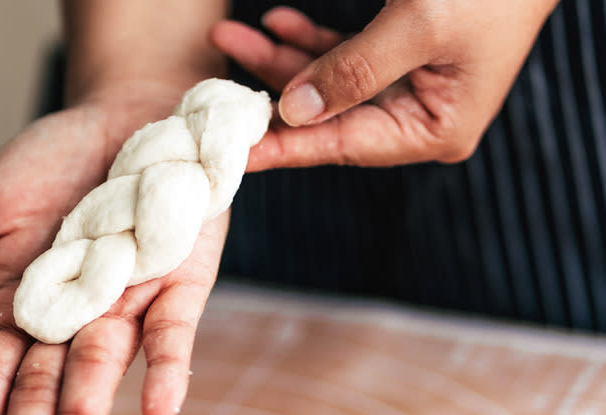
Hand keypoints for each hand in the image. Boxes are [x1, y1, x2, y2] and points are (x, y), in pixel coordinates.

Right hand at [0, 83, 228, 414]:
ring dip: (86, 406)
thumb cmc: (54, 160)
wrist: (125, 116)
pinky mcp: (178, 283)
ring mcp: (128, 302)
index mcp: (23, 303)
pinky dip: (167, 370)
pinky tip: (160, 411)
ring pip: (102, 364)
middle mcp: (77, 314)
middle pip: (46, 378)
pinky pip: (172, 332)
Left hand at [210, 1, 557, 168]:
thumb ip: (353, 72)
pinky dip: (310, 39)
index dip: (285, 147)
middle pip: (327, 114)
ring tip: (233, 35)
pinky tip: (278, 22)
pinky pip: (342, 55)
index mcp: (434, 130)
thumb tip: (294, 112)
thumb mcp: (418, 27)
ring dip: (280, 57)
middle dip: (271, 86)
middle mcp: (418, 118)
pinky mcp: (400, 58)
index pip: (342, 145)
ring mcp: (408, 89)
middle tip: (220, 66)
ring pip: (327, 82)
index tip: (235, 151)